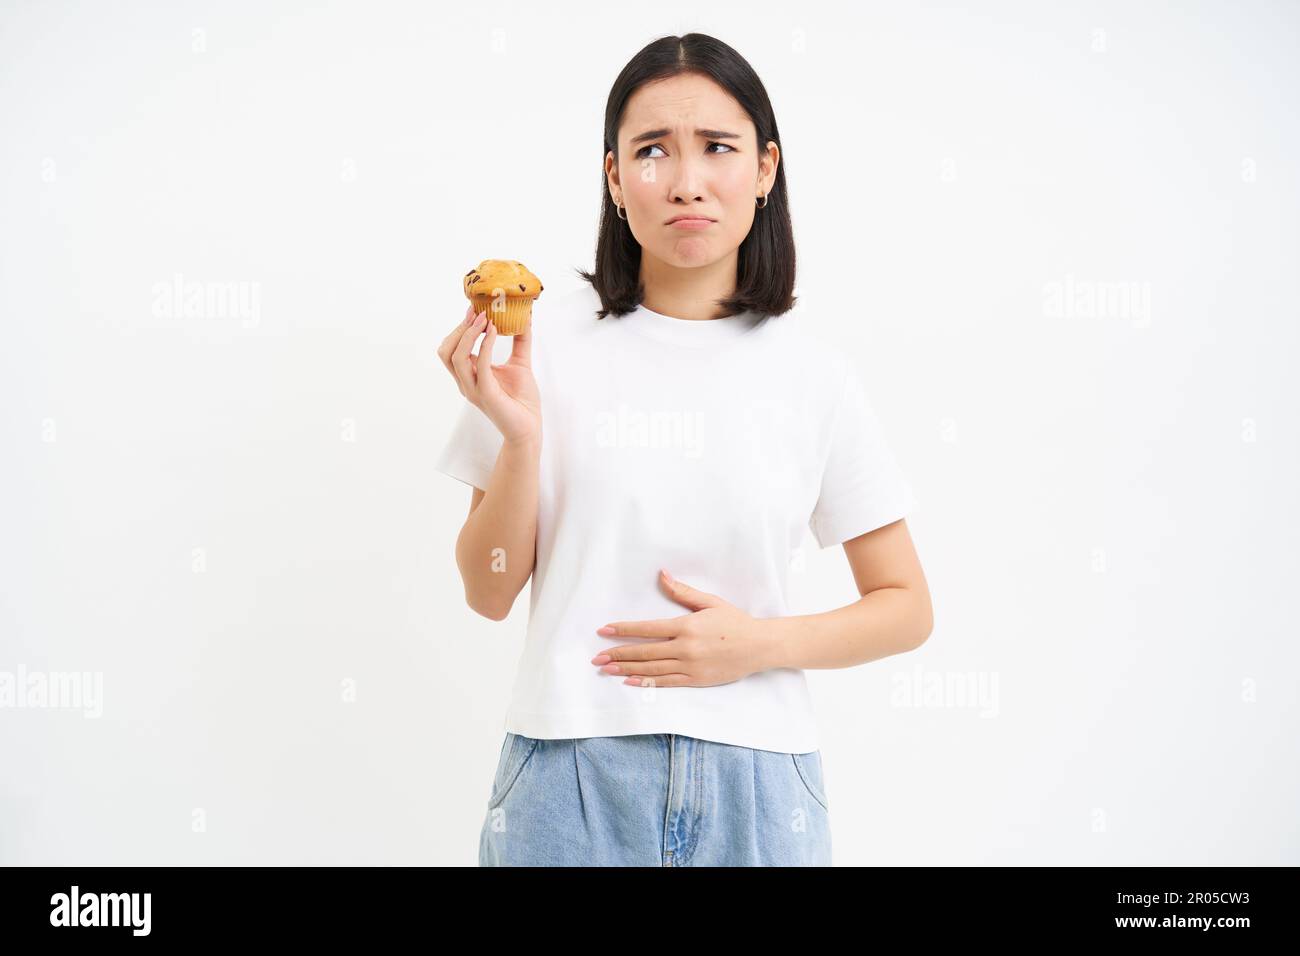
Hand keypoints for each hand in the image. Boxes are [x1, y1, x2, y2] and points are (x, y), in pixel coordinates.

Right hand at [437, 304, 540, 445]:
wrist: (530, 427)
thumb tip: (525, 317)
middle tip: (478, 312)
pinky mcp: (486, 393)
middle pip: (446, 351)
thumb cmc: (522, 400)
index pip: (452, 347)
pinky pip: (479, 365)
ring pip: (455, 357)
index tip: (475, 309)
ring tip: (486, 320)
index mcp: (469, 375)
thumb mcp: (520, 363)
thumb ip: (520, 341)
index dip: (461, 327)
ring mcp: (473, 389)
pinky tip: (494, 332)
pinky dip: (485, 345)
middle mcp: (466, 382)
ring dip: (469, 334)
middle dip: (460, 328)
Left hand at [590, 570, 776, 687]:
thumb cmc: (735, 622)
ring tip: (607, 669)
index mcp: (686, 626)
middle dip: (618, 654)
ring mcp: (690, 666)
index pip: (647, 629)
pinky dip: (646, 682)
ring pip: (651, 668)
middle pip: (644, 651)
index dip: (623, 630)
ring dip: (626, 669)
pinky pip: (666, 682)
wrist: (759, 646)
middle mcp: (685, 647)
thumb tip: (662, 575)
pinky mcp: (696, 679)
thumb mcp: (710, 602)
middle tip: (597, 657)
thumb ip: (683, 592)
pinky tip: (630, 681)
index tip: (605, 631)